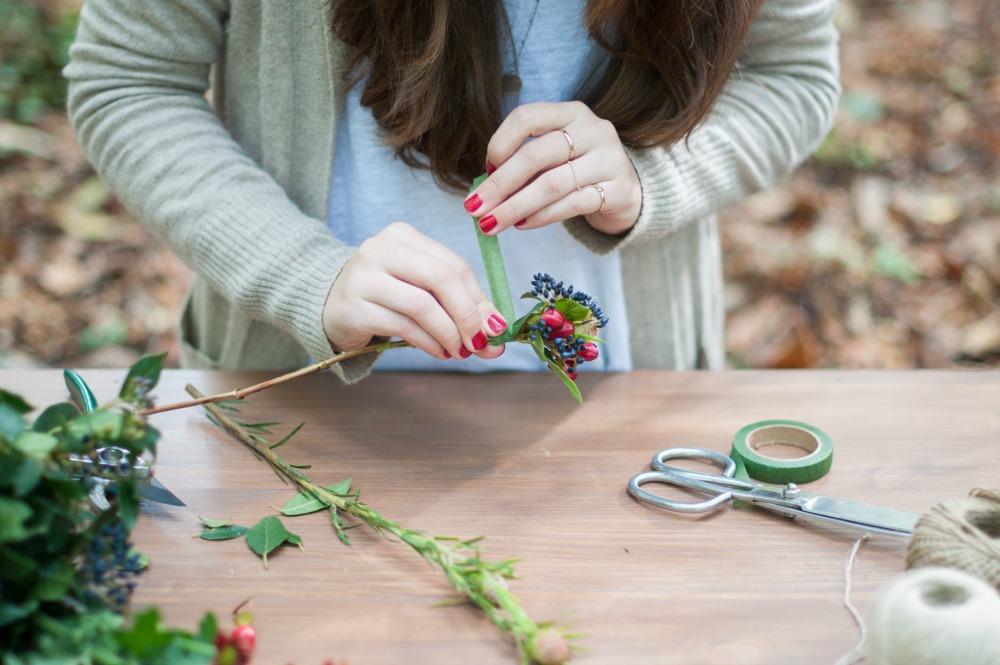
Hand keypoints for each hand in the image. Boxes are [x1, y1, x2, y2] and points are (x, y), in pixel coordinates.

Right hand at [323, 222, 506, 359]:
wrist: (328, 305)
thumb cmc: (384, 295)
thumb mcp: (420, 288)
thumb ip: (458, 303)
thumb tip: (496, 333)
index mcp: (402, 236)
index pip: (453, 265)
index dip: (479, 299)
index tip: (496, 328)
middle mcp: (380, 249)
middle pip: (440, 279)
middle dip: (468, 316)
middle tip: (480, 343)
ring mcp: (363, 277)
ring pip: (422, 305)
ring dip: (448, 333)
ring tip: (459, 351)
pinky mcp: (354, 307)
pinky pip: (402, 326)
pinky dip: (428, 343)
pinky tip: (438, 351)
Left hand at [463, 101, 641, 236]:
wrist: (628, 191)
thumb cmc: (579, 170)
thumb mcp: (556, 154)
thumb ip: (525, 162)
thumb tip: (483, 189)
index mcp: (572, 113)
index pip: (527, 117)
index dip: (500, 143)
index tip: (484, 170)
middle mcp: (593, 130)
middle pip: (536, 155)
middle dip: (499, 184)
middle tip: (474, 208)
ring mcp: (608, 159)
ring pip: (552, 184)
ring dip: (515, 206)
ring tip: (492, 223)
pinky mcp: (617, 190)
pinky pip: (572, 204)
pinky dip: (542, 217)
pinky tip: (522, 225)